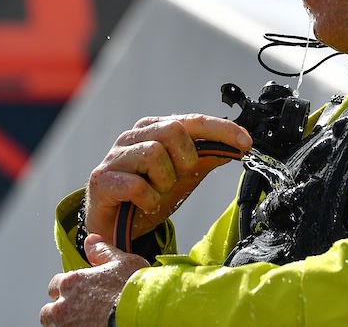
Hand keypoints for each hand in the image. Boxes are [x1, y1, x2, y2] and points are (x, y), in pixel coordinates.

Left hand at [40, 234, 147, 326]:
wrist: (141, 315)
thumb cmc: (133, 291)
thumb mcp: (122, 262)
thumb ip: (102, 252)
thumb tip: (91, 241)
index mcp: (73, 282)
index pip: (55, 285)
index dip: (66, 289)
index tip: (76, 293)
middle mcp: (64, 305)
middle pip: (49, 310)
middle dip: (60, 310)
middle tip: (77, 312)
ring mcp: (67, 326)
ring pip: (54, 326)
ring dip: (63, 324)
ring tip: (81, 323)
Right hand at [84, 114, 251, 244]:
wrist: (115, 227)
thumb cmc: (148, 195)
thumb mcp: (184, 176)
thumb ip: (207, 157)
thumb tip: (238, 145)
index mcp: (153, 130)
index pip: (192, 120)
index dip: (221, 129)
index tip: (246, 143)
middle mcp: (132, 137)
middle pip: (173, 130)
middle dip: (185, 159)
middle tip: (178, 178)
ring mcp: (114, 157)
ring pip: (154, 154)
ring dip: (164, 182)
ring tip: (157, 194)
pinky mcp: (101, 180)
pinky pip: (137, 185)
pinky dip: (148, 200)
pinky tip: (144, 205)